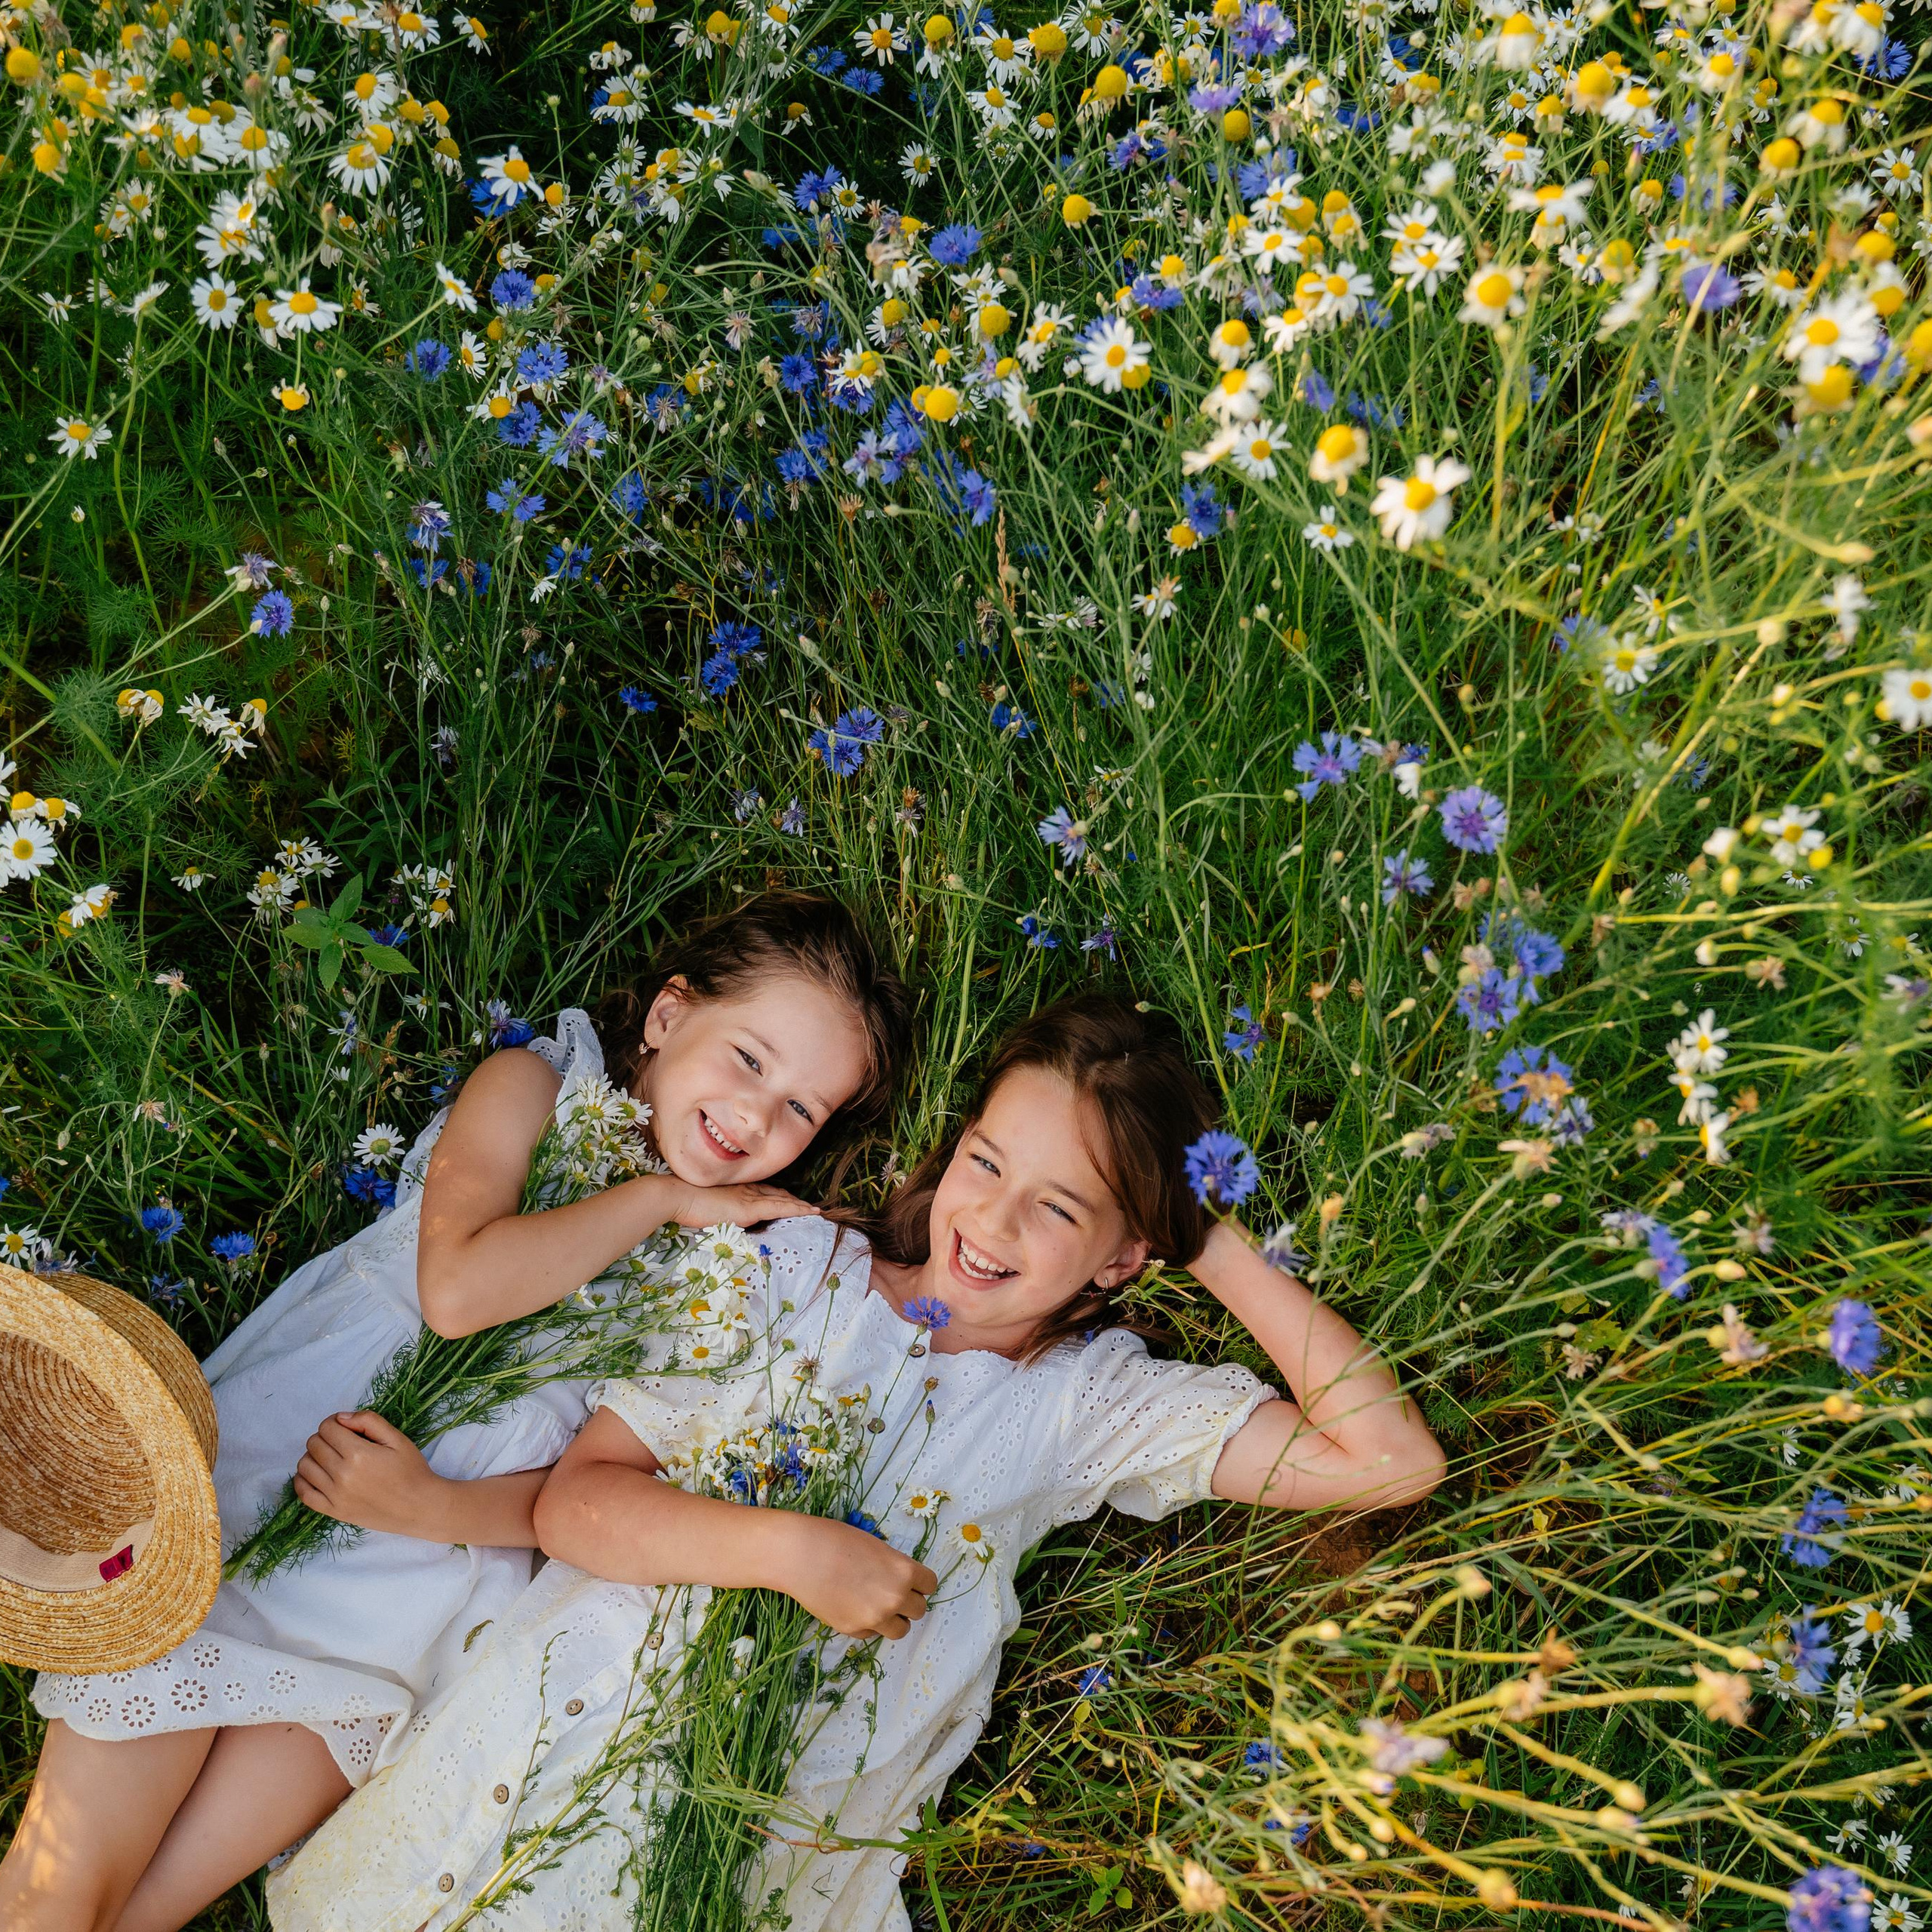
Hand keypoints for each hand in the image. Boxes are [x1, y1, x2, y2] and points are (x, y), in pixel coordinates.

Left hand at [293, 1411, 450, 1540]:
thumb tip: (341, 1418)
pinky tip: (317, 1474)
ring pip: (305, 1466)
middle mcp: (342, 1474)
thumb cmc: (411, 1470)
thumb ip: (369, 1421)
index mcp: (358, 1454)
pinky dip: (303, 1480)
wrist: (418, 1507)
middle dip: (325, 1437)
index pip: (327, 1428)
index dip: (334, 1422)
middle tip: (342, 1442)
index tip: (346, 1427)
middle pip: (314, 1444)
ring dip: (314, 1456)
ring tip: (331, 1458)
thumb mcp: (397, 1438)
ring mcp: (335, 1495)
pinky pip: (303, 1493)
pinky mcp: (333, 1511)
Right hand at [662, 1181, 819, 1230]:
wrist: (677, 1197)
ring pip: (782, 1200)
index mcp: (736, 1189)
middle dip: (793, 1200)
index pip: (764, 1191)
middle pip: (776, 1194)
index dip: (779, 1196)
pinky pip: (779, 1208)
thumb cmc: (685, 1203)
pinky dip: (797, 1209)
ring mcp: (749, 1198)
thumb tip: (724, 1216)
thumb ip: (720, 1209)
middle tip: (809, 1207)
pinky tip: (809, 1211)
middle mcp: (746, 1190)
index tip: (790, 1200)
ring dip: (800, 1206)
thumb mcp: (706, 1206)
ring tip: (815, 1210)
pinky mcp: (749, 1208)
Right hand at [779, 1516, 937, 1640]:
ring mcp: (874, 1618)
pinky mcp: (853, 1630)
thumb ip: (894, 1567)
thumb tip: (900, 1581)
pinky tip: (852, 1606)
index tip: (911, 1580)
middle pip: (919, 1610)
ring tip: (877, 1606)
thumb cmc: (837, 1539)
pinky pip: (872, 1634)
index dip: (920, 1582)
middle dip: (908, 1601)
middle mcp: (895, 1598)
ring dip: (894, 1619)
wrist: (800, 1555)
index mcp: (904, 1572)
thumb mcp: (876, 1547)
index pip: (930, 1585)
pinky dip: (869, 1625)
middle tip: (891, 1591)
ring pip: (900, 1629)